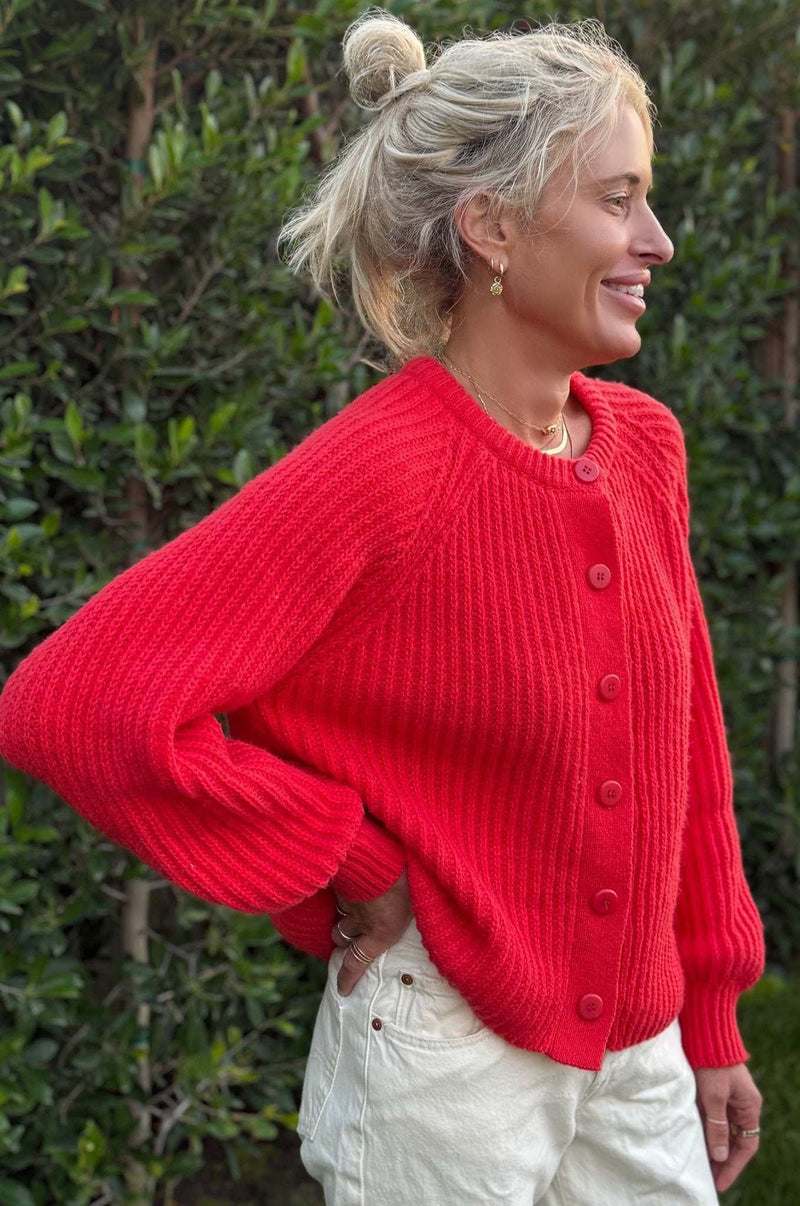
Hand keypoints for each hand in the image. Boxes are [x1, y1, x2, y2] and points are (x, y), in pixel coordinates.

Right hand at [331, 868, 412, 996]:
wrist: (378, 857)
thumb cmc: (405, 881)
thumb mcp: (418, 901)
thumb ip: (417, 911)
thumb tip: (437, 911)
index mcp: (381, 932)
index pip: (357, 962)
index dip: (347, 978)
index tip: (342, 990)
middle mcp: (361, 922)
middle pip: (342, 939)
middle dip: (343, 942)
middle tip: (347, 941)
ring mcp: (348, 904)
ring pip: (337, 919)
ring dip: (340, 921)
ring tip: (347, 918)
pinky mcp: (341, 885)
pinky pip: (337, 897)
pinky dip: (341, 897)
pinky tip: (348, 888)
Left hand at [694, 1062, 761, 1192]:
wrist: (704, 1031)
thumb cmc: (712, 1062)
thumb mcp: (714, 1096)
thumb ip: (717, 1126)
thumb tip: (719, 1156)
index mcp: (749, 1107)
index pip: (746, 1146)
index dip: (733, 1166)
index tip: (719, 1182)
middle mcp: (741, 1105)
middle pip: (734, 1141)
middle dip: (721, 1160)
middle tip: (706, 1177)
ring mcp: (728, 1098)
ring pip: (722, 1130)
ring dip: (712, 1147)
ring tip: (698, 1165)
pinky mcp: (713, 1092)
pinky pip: (712, 1118)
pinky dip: (705, 1131)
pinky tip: (693, 1142)